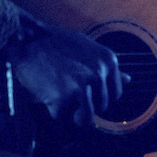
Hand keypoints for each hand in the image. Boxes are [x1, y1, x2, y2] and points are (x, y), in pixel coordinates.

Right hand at [4, 23, 124, 128]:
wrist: (27, 39)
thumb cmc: (55, 43)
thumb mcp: (88, 48)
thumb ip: (106, 67)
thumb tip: (129, 80)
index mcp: (108, 61)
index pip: (116, 94)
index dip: (101, 98)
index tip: (89, 95)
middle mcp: (99, 74)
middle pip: (102, 107)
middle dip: (87, 106)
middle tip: (69, 94)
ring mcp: (81, 86)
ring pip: (86, 117)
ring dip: (74, 114)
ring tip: (61, 100)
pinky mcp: (63, 98)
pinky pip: (61, 115)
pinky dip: (52, 109)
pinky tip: (46, 92)